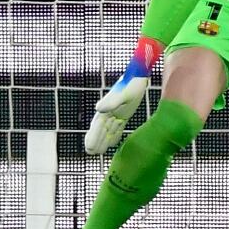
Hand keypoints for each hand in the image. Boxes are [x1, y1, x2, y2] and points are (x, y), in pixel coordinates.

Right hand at [85, 37, 162, 153]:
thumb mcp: (124, 93)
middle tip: (90, 153)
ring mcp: (116, 113)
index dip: (93, 137)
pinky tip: (112, 143)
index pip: (97, 126)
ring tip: (97, 152)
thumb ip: (111, 102)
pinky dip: (114, 135)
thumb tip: (98, 110)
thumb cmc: (132, 83)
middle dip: (96, 141)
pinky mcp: (124, 114)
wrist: (139, 76)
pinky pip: (117, 127)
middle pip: (101, 130)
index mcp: (107, 108)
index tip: (89, 147)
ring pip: (108, 130)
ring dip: (103, 140)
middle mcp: (109, 112)